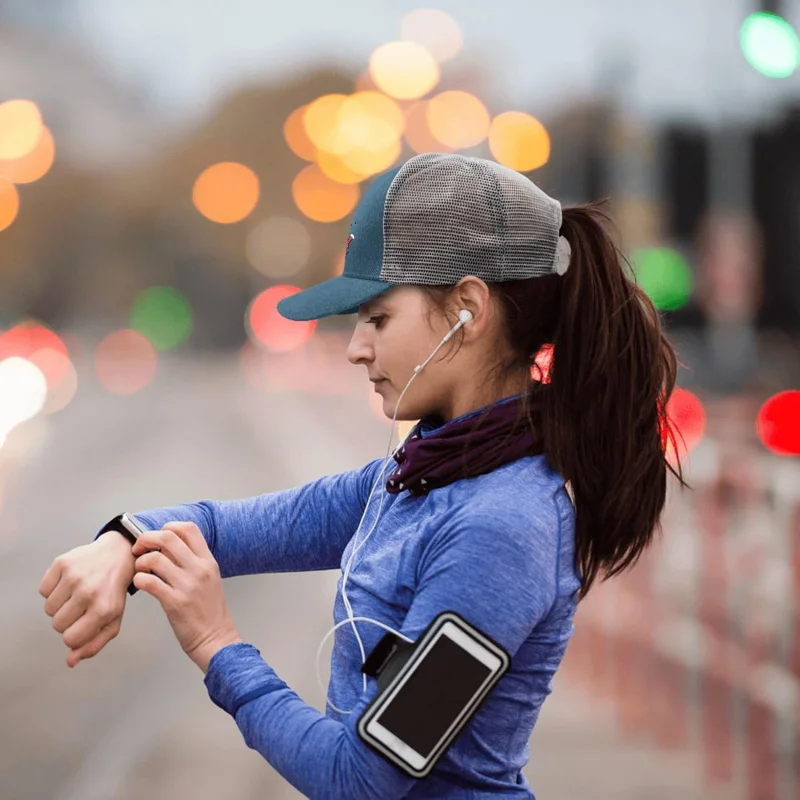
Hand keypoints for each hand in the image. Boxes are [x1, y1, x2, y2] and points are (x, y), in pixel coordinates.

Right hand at [39, 532, 134, 667]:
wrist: (118, 555)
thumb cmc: (113, 591)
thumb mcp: (113, 619)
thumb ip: (94, 644)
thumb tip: (70, 661)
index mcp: (104, 610)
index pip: (70, 639)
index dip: (74, 635)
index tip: (83, 623)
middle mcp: (89, 592)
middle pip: (57, 625)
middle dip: (67, 619)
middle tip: (82, 606)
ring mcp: (75, 576)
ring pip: (48, 609)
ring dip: (59, 605)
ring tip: (76, 594)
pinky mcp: (63, 563)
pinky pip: (43, 590)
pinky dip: (52, 589)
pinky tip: (69, 582)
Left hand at [131, 522, 241, 672]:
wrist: (216, 639)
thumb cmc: (210, 612)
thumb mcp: (210, 579)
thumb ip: (194, 562)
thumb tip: (169, 548)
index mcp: (209, 561)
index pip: (189, 528)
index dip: (169, 527)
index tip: (158, 537)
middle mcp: (199, 569)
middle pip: (167, 537)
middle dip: (146, 539)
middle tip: (139, 549)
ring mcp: (187, 585)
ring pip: (154, 558)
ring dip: (140, 562)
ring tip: (140, 570)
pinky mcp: (174, 602)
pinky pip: (149, 581)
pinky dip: (139, 579)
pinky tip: (141, 584)